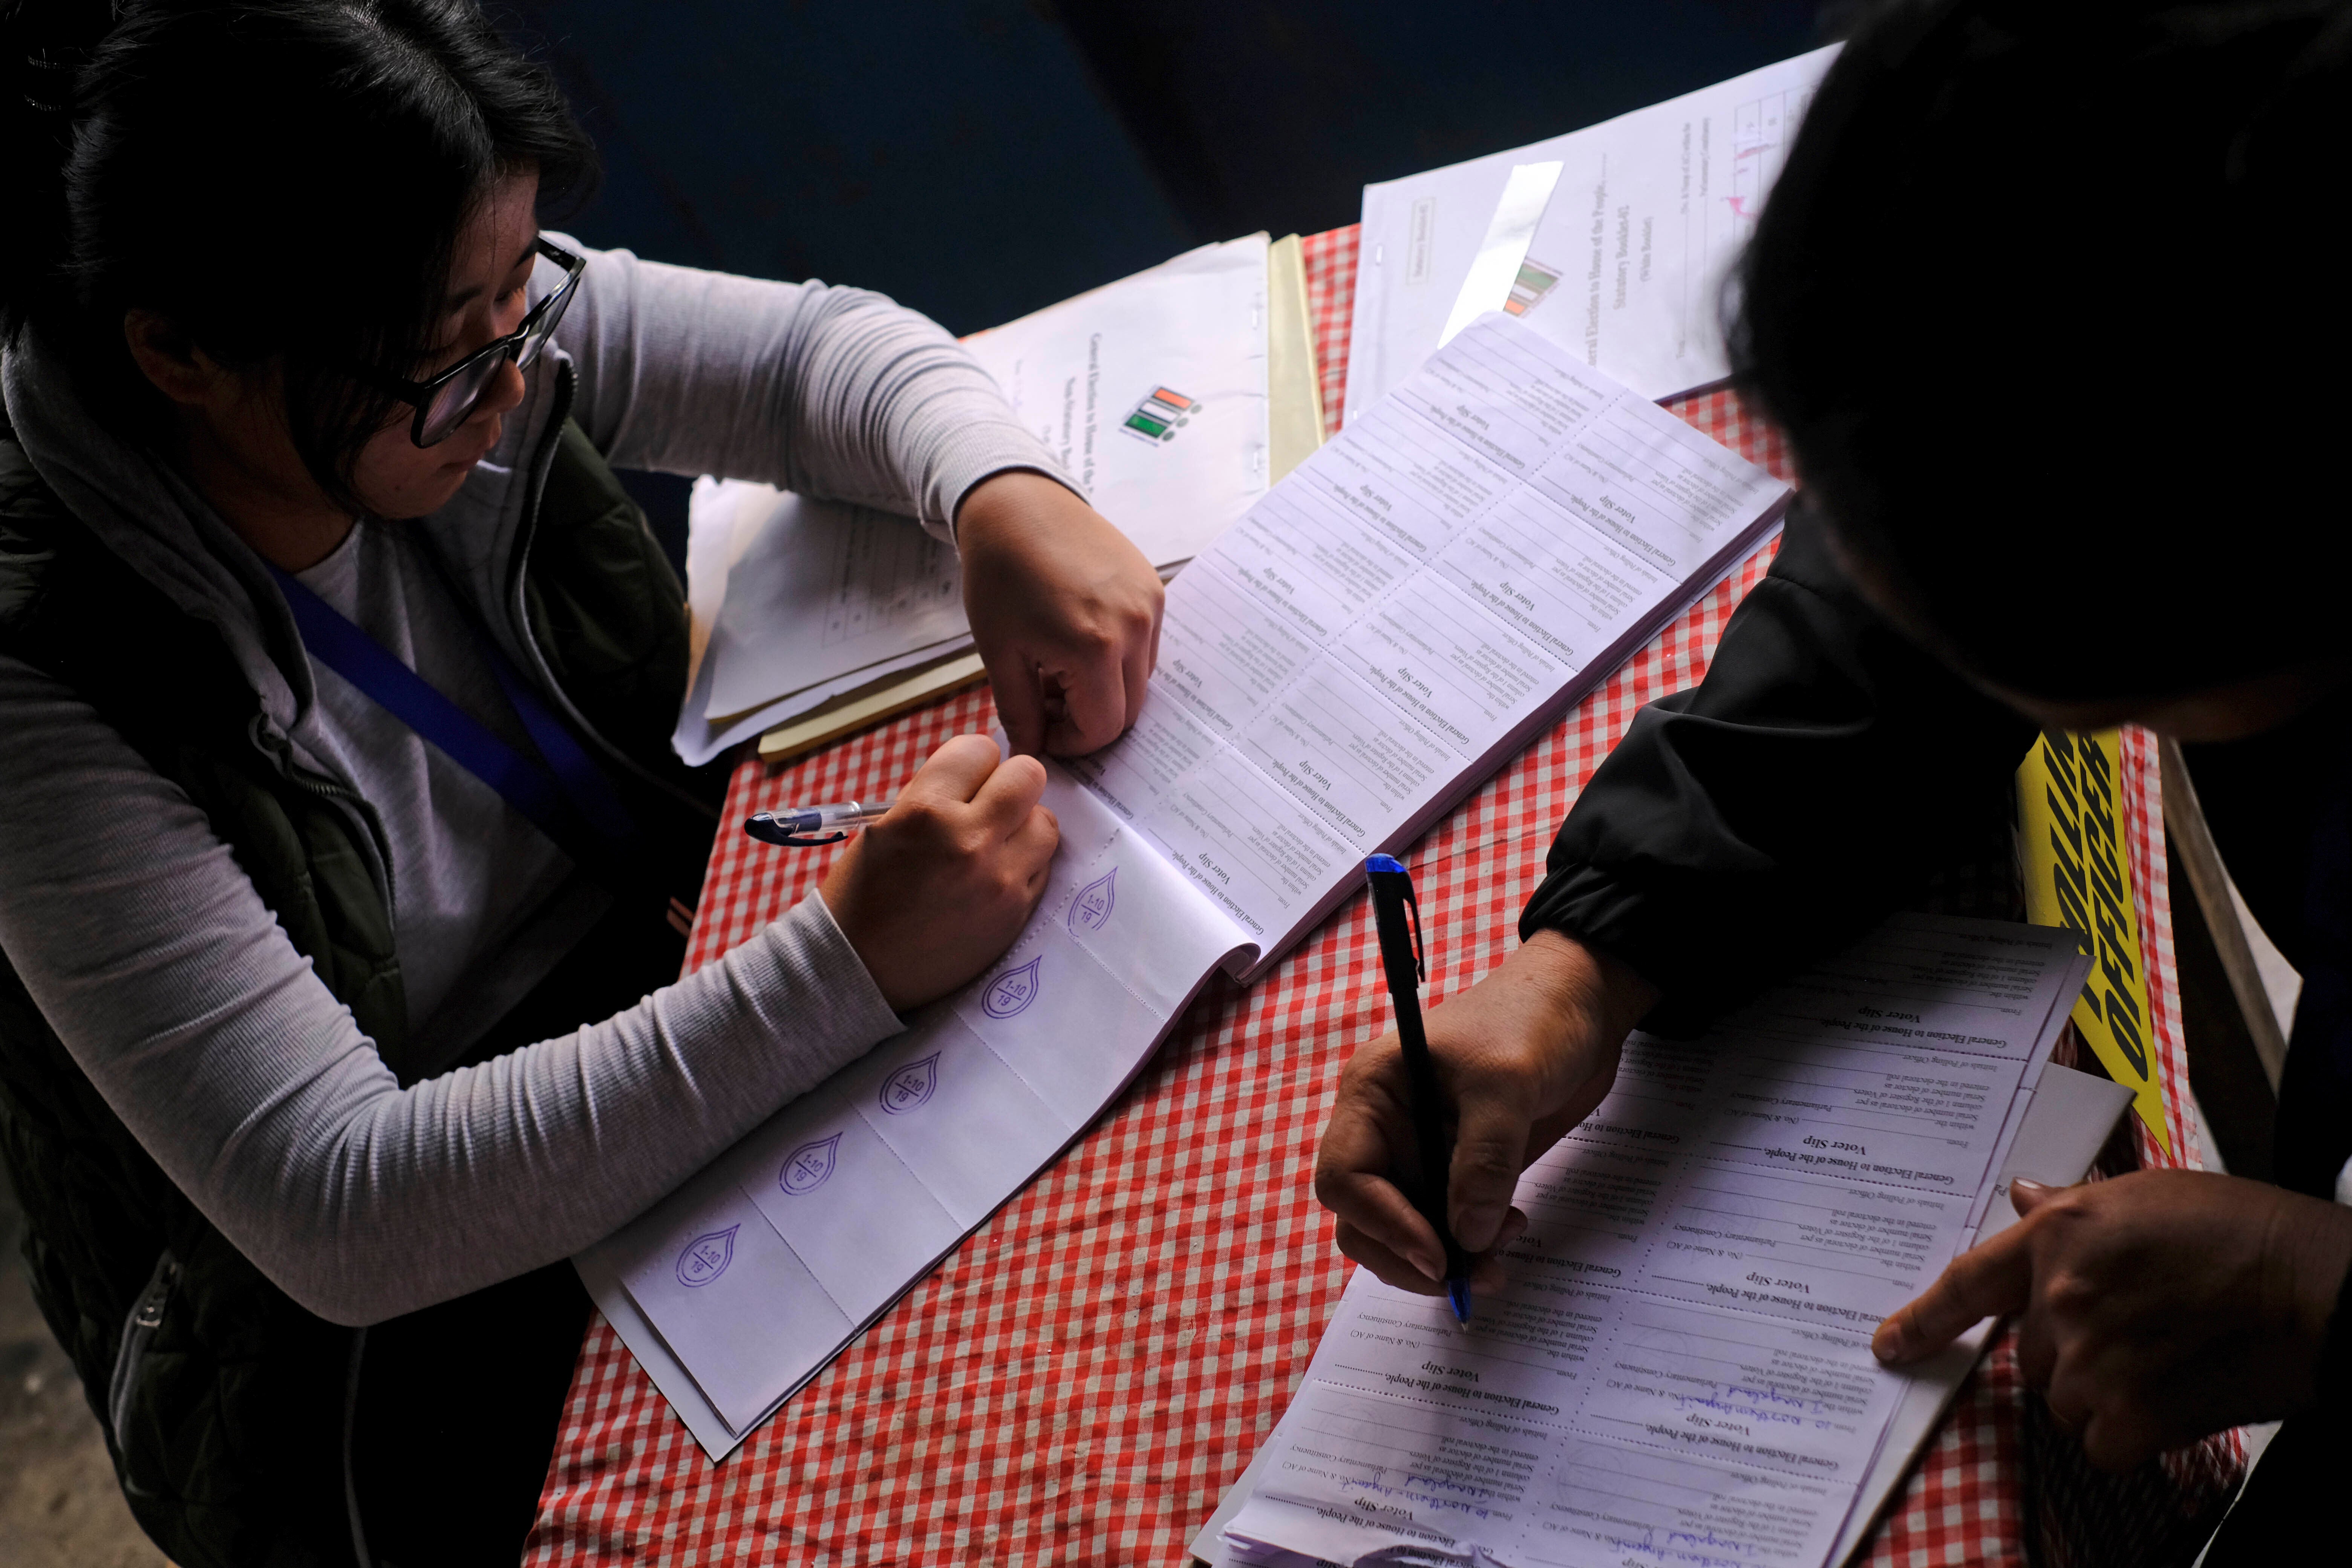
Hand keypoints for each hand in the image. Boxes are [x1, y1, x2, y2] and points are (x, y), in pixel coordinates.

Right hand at [817, 734, 1058, 1010]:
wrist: (860, 970)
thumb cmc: (862, 895)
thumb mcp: (885, 828)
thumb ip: (935, 795)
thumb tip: (979, 776)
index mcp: (925, 810)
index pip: (980, 748)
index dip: (972, 763)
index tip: (963, 782)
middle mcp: (969, 840)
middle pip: (1028, 776)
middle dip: (1009, 785)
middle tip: (989, 806)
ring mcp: (999, 879)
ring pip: (1046, 821)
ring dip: (1024, 826)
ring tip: (996, 844)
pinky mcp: (1017, 912)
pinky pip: (1044, 867)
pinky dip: (1025, 865)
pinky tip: (995, 877)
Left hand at [955, 469, 1163, 757]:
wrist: (1017, 505)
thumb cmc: (999, 576)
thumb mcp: (999, 652)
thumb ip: (1021, 712)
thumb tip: (1032, 754)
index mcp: (1094, 648)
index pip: (1103, 728)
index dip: (1071, 742)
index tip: (1042, 729)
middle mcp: (1133, 627)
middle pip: (1129, 710)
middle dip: (1089, 719)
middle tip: (1047, 701)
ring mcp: (1149, 605)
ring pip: (1140, 681)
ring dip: (1105, 689)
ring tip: (1059, 667)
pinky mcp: (1154, 587)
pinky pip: (1146, 646)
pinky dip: (1119, 658)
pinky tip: (1080, 639)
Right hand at [1313, 930, 1658, 1297]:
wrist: (1583, 1006)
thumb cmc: (1533, 1020)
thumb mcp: (1508, 1081)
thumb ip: (1484, 1160)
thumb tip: (1466, 1237)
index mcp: (1373, 1092)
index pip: (1345, 1176)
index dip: (1383, 1223)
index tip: (1438, 1254)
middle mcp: (1386, 1127)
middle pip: (1364, 1217)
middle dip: (1410, 1255)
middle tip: (1470, 1275)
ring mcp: (1421, 1151)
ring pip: (1404, 1231)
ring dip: (1445, 1257)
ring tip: (1500, 1254)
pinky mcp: (1457, 1169)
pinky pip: (1445, 1225)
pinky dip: (1469, 1243)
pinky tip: (1508, 1229)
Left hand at [1873, 1169, 2351, 1469]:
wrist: (2314, 1289)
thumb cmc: (2240, 1233)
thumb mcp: (2144, 1196)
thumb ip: (2071, 1209)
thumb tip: (2020, 1195)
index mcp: (2057, 1239)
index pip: (1966, 1285)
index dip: (1921, 1320)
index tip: (1888, 1345)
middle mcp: (2061, 1301)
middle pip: (2034, 1354)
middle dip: (2073, 1351)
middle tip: (2141, 1330)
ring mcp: (2091, 1363)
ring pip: (2068, 1401)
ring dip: (2105, 1393)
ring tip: (2168, 1356)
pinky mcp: (2129, 1417)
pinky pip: (2102, 1443)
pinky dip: (2132, 1435)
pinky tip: (2176, 1396)